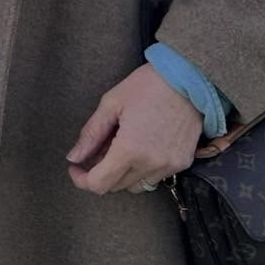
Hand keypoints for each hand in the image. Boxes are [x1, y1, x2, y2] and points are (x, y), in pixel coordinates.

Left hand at [67, 64, 201, 194]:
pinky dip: (143, 168)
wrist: (190, 78)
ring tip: (121, 146)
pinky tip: (141, 146)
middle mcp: (150, 164)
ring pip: (136, 185)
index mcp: (129, 150)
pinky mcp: (183, 163)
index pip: (99, 184)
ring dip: (123, 173)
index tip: (76, 167)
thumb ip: (91, 134)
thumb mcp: (111, 104)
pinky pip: (155, 177)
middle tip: (98, 149)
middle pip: (116, 186)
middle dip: (101, 172)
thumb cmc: (148, 85)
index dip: (82, 180)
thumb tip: (74, 157)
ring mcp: (169, 166)